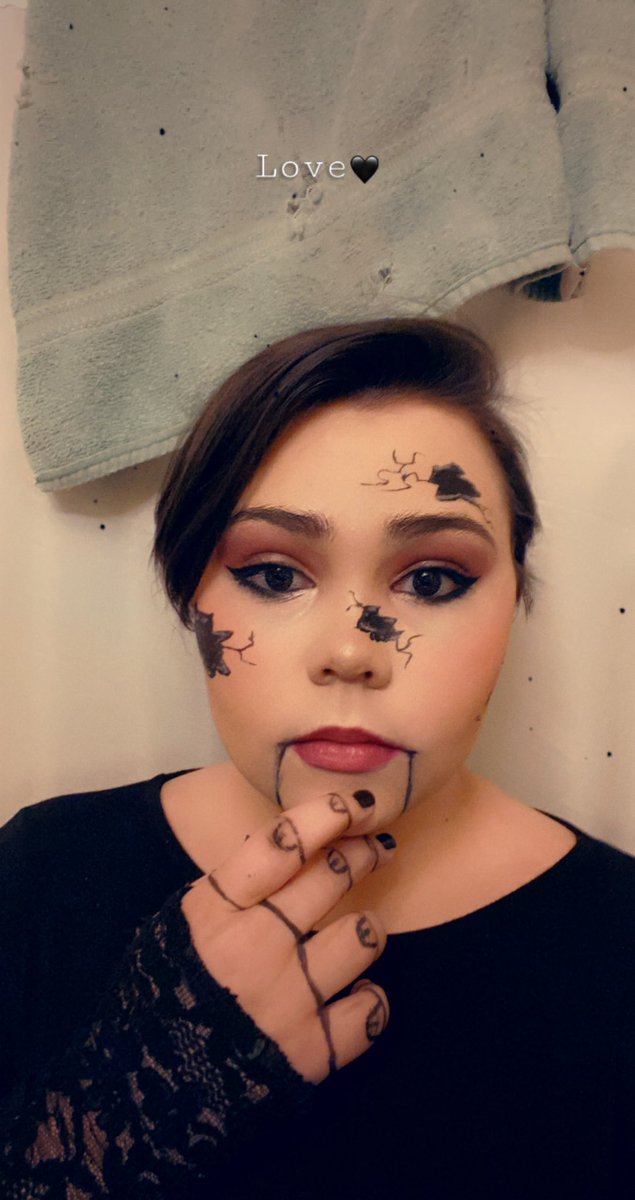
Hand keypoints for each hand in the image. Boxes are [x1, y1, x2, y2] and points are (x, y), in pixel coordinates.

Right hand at [181, 788, 395, 1084]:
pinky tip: (353, 997)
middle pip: (330, 880)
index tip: (348, 805)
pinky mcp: (312, 1052)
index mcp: (212, 914)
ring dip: (364, 931)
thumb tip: (288, 847)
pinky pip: (372, 1009)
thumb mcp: (176, 931)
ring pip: (362, 937)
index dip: (320, 818)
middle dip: (359, 856)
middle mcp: (253, 950)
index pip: (278, 848)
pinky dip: (368, 1000)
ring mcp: (287, 1001)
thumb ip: (228, 894)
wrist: (146, 1099)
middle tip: (372, 849)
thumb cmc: (162, 1000)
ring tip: (356, 935)